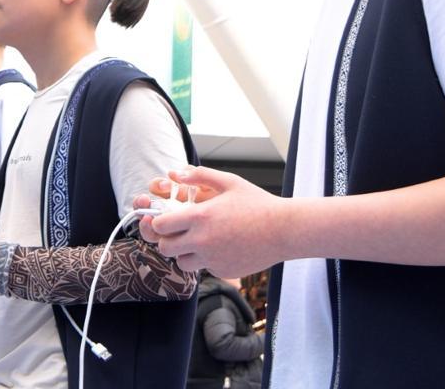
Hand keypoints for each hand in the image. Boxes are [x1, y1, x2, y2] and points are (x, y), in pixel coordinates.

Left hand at [136, 166, 286, 276]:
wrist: (284, 230)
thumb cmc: (257, 203)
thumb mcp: (230, 182)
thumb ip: (200, 175)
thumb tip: (176, 173)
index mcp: (200, 217)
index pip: (160, 226)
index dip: (159, 222)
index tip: (167, 219)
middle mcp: (202, 240)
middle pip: (165, 248)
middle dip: (168, 240)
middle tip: (178, 233)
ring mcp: (212, 259)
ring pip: (182, 263)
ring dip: (185, 254)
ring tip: (199, 241)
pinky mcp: (223, 271)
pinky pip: (204, 269)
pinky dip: (206, 261)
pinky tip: (222, 248)